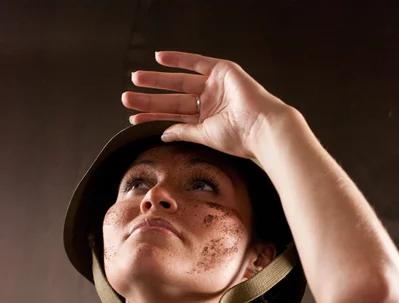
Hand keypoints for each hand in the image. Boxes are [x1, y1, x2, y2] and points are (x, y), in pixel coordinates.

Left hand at [121, 50, 294, 159]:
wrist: (260, 127)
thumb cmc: (238, 137)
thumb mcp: (205, 136)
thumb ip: (183, 132)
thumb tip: (163, 134)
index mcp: (206, 120)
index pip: (173, 117)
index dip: (152, 117)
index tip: (133, 118)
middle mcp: (209, 102)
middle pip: (172, 98)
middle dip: (150, 98)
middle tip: (126, 98)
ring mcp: (215, 86)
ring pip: (180, 81)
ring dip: (157, 80)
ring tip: (136, 79)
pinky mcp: (222, 71)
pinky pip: (196, 62)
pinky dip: (178, 59)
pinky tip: (159, 58)